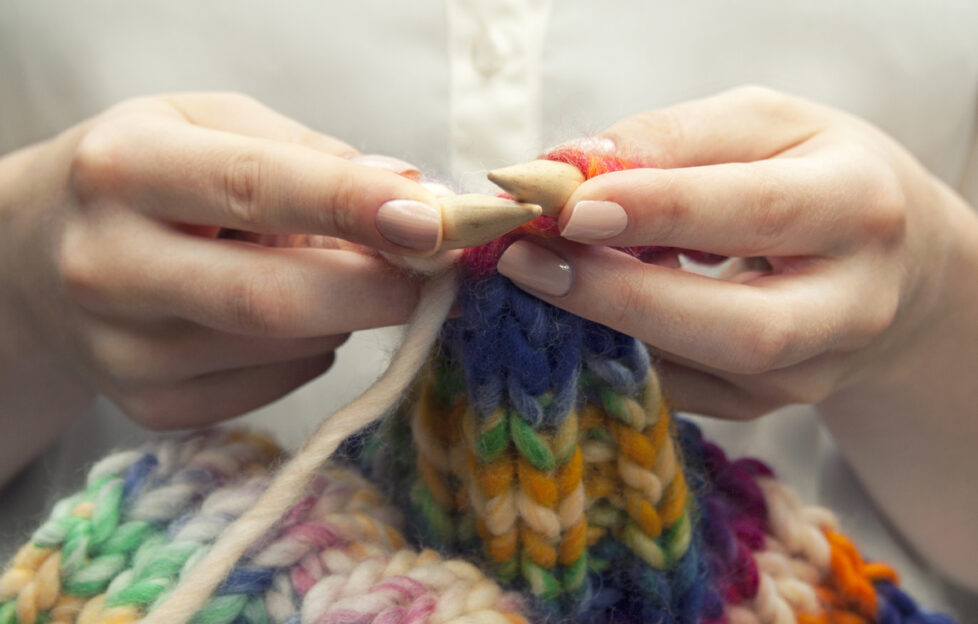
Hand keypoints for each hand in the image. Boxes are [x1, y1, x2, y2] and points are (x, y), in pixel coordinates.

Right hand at [0, 92, 440, 429]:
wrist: (42, 252)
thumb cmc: (150, 176)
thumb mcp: (212, 125)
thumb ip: (312, 154)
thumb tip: (414, 196)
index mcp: (127, 168)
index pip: (254, 187)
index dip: (352, 206)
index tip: (432, 221)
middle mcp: (109, 264)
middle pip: (269, 300)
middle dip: (375, 290)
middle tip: (426, 272)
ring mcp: (121, 349)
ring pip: (284, 349)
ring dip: (340, 314)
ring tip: (316, 272)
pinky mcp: (146, 406)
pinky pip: (271, 388)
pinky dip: (308, 350)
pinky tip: (280, 317)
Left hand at [497, 85, 977, 419]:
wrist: (887, 260)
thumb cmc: (814, 173)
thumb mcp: (760, 124)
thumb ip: (670, 139)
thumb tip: (568, 171)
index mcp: (857, 207)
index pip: (757, 212)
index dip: (659, 212)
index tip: (566, 206)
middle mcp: (849, 306)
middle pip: (739, 329)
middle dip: (620, 298)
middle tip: (526, 262)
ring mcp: (810, 371)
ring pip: (702, 373)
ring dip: (603, 326)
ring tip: (538, 274)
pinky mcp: (764, 404)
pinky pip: (676, 389)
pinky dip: (614, 349)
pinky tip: (576, 307)